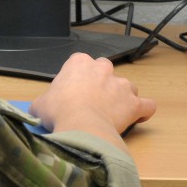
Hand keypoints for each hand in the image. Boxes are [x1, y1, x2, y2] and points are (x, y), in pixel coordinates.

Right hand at [29, 53, 155, 142]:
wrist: (79, 124)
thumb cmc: (59, 110)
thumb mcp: (41, 103)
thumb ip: (44, 101)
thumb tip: (40, 109)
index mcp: (79, 63)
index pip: (81, 65)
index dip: (78, 80)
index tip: (73, 94)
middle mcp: (103, 69)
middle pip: (106, 71)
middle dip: (102, 83)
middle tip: (92, 101)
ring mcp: (121, 85)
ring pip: (127, 87)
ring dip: (122, 97)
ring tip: (113, 113)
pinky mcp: (134, 103)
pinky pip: (146, 105)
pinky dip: (144, 111)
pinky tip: (139, 116)